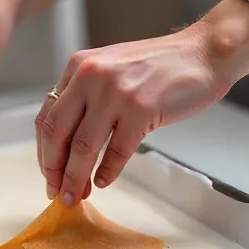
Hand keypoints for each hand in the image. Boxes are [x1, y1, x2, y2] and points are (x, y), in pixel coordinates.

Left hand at [35, 24, 223, 204]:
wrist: (204, 52)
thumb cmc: (158, 68)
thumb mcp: (109, 71)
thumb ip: (84, 98)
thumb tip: (62, 149)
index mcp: (79, 67)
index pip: (46, 118)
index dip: (44, 154)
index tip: (49, 176)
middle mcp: (91, 76)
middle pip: (57, 135)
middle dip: (54, 171)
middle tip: (57, 193)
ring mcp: (117, 91)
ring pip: (83, 147)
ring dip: (76, 178)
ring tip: (77, 195)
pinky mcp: (142, 108)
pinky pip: (115, 152)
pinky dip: (107, 172)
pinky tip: (103, 181)